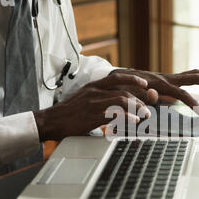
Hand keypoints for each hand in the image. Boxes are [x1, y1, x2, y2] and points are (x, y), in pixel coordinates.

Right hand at [34, 73, 149, 140]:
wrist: (51, 121)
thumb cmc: (69, 112)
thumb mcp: (84, 97)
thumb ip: (99, 96)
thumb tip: (115, 102)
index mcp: (93, 86)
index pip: (117, 77)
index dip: (133, 78)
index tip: (145, 83)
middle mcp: (95, 92)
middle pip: (123, 91)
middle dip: (139, 99)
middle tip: (148, 107)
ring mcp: (93, 103)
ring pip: (121, 101)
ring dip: (136, 108)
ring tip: (144, 115)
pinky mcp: (92, 116)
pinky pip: (114, 115)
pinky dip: (127, 117)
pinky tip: (134, 121)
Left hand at [111, 69, 198, 115]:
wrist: (119, 77)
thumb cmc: (125, 89)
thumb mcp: (131, 95)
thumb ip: (141, 96)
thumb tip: (152, 93)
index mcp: (161, 84)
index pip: (182, 94)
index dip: (193, 104)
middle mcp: (168, 78)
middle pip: (195, 77)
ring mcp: (171, 77)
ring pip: (195, 73)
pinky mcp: (171, 79)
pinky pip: (191, 75)